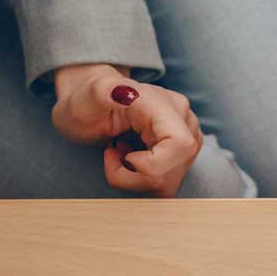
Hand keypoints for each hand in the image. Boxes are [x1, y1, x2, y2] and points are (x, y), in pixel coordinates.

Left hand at [49, 63, 200, 196]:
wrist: (94, 103)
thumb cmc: (88, 100)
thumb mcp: (87, 95)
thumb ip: (102, 92)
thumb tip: (122, 93)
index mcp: (163, 103)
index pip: (180, 145)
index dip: (153, 164)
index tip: (125, 158)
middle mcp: (184, 121)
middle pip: (172, 171)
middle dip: (134, 175)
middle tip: (111, 153)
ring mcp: (188, 140)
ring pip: (168, 183)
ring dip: (135, 178)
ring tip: (121, 153)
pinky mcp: (183, 156)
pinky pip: (166, 183)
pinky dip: (142, 180)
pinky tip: (131, 158)